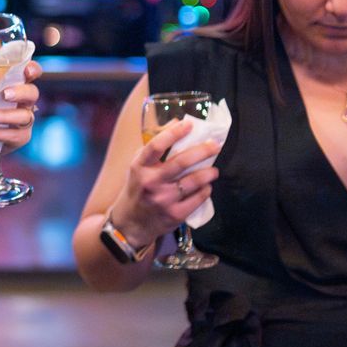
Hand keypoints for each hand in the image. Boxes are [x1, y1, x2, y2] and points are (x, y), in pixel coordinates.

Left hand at [0, 60, 41, 159]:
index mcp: (13, 84)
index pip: (30, 73)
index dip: (33, 69)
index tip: (27, 70)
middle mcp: (23, 101)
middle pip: (32, 93)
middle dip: (20, 92)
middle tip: (5, 94)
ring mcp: (23, 120)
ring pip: (24, 116)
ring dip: (3, 115)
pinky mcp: (19, 137)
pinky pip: (14, 135)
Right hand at [112, 119, 218, 243]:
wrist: (130, 224)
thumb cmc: (137, 189)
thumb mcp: (139, 167)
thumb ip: (156, 146)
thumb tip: (177, 123)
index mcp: (139, 167)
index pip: (156, 146)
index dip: (173, 133)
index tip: (188, 124)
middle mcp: (150, 183)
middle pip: (181, 162)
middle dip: (202, 151)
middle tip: (215, 145)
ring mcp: (163, 200)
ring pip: (194, 181)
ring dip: (209, 173)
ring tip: (213, 170)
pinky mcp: (175, 214)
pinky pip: (198, 198)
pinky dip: (205, 190)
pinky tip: (206, 187)